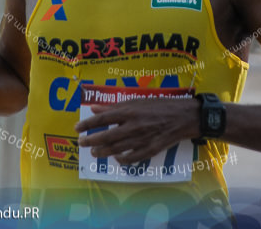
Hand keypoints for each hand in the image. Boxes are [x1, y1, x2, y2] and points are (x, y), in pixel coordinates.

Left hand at [75, 97, 199, 165]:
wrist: (184, 116)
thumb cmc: (160, 105)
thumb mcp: (137, 100)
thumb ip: (115, 106)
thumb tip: (95, 108)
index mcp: (130, 111)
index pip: (103, 118)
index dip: (88, 124)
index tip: (77, 128)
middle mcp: (133, 126)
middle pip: (107, 136)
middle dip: (91, 141)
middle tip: (82, 143)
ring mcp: (142, 139)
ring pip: (117, 149)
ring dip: (103, 152)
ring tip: (94, 152)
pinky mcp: (150, 150)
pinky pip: (132, 158)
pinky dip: (122, 160)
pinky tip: (116, 158)